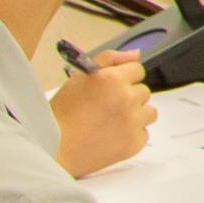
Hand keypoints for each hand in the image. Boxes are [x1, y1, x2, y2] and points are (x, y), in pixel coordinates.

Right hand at [52, 55, 153, 178]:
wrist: (54, 148)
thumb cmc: (61, 113)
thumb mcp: (79, 77)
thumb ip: (109, 60)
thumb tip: (136, 54)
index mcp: (113, 79)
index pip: (137, 70)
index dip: (124, 77)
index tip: (113, 88)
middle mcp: (127, 98)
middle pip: (143, 91)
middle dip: (129, 96)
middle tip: (107, 107)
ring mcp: (133, 122)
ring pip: (149, 112)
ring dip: (136, 114)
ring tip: (113, 121)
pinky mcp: (134, 143)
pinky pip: (144, 133)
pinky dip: (132, 134)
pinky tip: (113, 135)